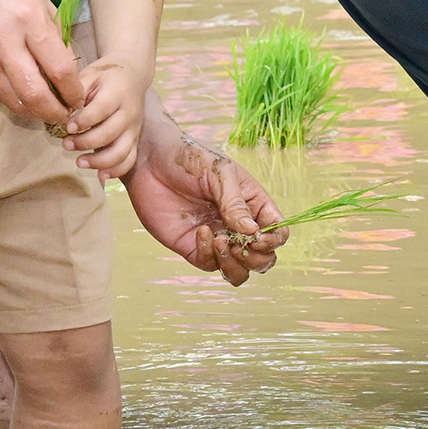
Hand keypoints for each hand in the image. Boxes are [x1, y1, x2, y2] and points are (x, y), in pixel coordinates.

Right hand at [0, 0, 81, 124]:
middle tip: (64, 115)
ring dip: (33, 113)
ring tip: (46, 110)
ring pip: (12, 101)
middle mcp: (3, 42)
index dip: (73, 92)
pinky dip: (12, 101)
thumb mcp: (42, 4)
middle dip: (54, 112)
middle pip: (35, 94)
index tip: (78, 99)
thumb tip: (69, 77)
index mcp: (29, 21)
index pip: (59, 70)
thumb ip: (57, 40)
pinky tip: (22, 97)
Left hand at [61, 57, 143, 179]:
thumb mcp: (89, 75)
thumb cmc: (105, 77)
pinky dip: (116, 171)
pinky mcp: (135, 140)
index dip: (84, 121)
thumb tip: (58, 111)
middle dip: (85, 142)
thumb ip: (75, 92)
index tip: (67, 127)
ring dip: (99, 161)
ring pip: (121, 151)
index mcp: (117, 92)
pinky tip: (100, 174)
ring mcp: (133, 128)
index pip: (101, 109)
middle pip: (110, 133)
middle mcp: (129, 112)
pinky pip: (129, 160)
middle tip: (66, 144)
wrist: (132, 76)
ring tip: (79, 162)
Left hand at [124, 128, 287, 283]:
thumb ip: (235, 203)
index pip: (278, 231)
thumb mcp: (219, 173)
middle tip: (238, 243)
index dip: (273, 239)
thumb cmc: (189, 157)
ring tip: (221, 241)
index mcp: (254, 204)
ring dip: (235, 265)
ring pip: (240, 271)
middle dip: (256, 257)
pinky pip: (211, 265)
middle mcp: (239, 225)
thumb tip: (252, 231)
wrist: (149, 160)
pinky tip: (200, 231)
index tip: (256, 234)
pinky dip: (210, 254)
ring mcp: (217, 238)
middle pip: (263, 258)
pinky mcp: (193, 247)